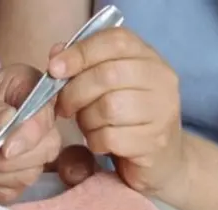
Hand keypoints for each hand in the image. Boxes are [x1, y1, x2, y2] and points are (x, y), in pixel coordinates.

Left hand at [0, 65, 60, 203]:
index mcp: (27, 88)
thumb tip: (9, 121)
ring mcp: (29, 153)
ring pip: (28, 174)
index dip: (31, 134)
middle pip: (46, 148)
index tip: (5, 149)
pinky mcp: (15, 180)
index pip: (46, 112)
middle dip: (5, 158)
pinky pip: (10, 192)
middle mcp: (36, 121)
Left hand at [47, 27, 186, 196]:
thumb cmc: (126, 119)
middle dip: (75, 92)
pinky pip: (111, 137)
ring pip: (109, 107)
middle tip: (65, 107)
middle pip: (108, 75)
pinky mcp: (155, 142)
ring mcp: (163, 112)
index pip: (116, 41)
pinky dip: (95, 141)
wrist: (161, 159)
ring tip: (88, 126)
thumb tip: (56, 55)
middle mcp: (162, 80)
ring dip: (87, 119)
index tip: (54, 69)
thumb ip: (83, 67)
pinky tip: (99, 142)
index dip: (80, 52)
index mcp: (149, 58)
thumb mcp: (106, 87)